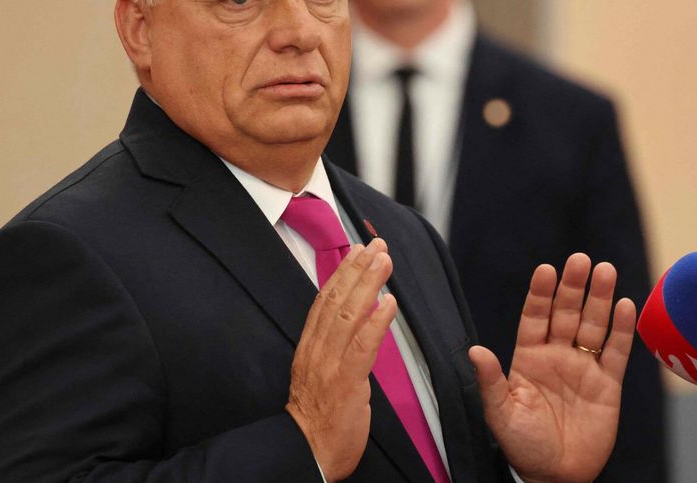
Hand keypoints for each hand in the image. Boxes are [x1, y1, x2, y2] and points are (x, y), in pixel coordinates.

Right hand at [286, 238, 397, 480]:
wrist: (308, 451)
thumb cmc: (318, 418)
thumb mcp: (320, 376)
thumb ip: (333, 351)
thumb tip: (351, 331)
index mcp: (310, 347)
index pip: (324, 301)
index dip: (341, 274)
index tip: (356, 251)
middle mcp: (317, 349)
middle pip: (336, 300)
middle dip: (357, 269)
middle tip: (376, 245)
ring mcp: (330, 363)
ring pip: (349, 315)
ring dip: (369, 284)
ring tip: (384, 261)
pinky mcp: (346, 381)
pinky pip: (363, 346)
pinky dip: (376, 322)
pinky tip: (389, 303)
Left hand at [470, 253, 635, 482]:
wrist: (557, 475)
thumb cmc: (523, 445)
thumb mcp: (501, 413)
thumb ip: (491, 382)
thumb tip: (475, 351)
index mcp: (528, 358)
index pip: (535, 318)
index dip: (541, 295)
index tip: (546, 270)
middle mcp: (556, 356)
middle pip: (566, 314)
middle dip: (573, 288)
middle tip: (581, 261)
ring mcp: (583, 368)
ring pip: (593, 326)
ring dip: (599, 299)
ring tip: (605, 271)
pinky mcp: (608, 385)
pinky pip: (616, 352)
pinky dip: (622, 330)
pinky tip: (625, 306)